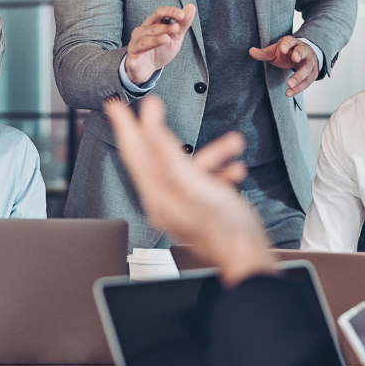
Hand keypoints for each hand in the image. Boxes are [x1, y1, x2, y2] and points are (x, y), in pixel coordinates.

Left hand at [105, 96, 274, 286]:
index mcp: (158, 194)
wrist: (249, 260)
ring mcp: (179, 206)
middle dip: (151, 129)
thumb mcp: (195, 186)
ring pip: (184, 167)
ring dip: (209, 154)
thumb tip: (150, 129)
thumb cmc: (227, 229)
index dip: (125, 126)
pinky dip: (218, 172)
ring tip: (232, 144)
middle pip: (150, 157)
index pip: (134, 153)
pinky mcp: (196, 210)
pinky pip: (201, 182)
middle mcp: (163, 201)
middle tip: (148, 105)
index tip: (115, 105)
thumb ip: (170, 157)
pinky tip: (235, 171)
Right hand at [124, 4, 196, 85]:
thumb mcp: (175, 37)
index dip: (170, 12)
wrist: (148, 69)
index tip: (182, 15)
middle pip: (153, 28)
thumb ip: (183, 23)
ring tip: (166, 39)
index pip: (159, 13)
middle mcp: (141, 32)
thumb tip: (191, 6)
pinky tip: (135, 62)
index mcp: (151, 24)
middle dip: (165, 28)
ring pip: (144, 42)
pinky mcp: (132, 62)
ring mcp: (135, 46)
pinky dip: (134, 61)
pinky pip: (133, 61)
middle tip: (177, 28)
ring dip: (155, 40)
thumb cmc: (161, 49)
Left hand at [249, 36, 319, 96]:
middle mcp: (303, 51)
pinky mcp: (312, 74)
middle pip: (302, 51)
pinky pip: (306, 82)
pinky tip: (289, 93)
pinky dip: (298, 88)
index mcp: (292, 43)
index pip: (290, 41)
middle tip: (295, 59)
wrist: (304, 56)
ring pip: (306, 69)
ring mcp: (309, 62)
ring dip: (299, 77)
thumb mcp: (275, 51)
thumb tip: (251, 51)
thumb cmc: (287, 53)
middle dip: (299, 55)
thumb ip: (264, 53)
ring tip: (289, 84)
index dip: (287, 45)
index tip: (283, 49)